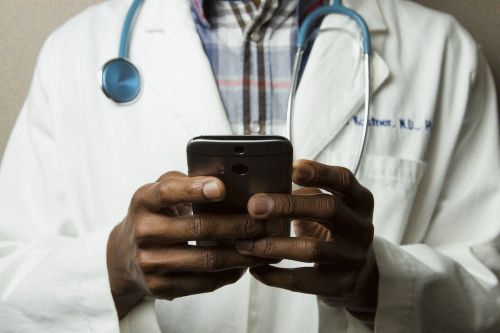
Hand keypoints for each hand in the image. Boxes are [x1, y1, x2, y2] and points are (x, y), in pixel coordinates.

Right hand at [107, 171, 278, 317]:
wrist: (123, 256)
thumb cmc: (153, 215)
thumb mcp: (159, 192)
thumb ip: (185, 182)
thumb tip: (227, 178)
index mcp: (143, 201)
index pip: (168, 192)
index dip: (195, 189)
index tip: (222, 187)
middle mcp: (143, 231)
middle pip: (199, 228)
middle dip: (239, 225)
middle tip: (267, 222)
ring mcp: (150, 262)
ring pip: (207, 260)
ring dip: (242, 253)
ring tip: (265, 244)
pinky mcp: (160, 287)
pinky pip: (203, 282)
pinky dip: (230, 273)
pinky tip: (246, 264)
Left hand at [236, 160, 376, 318]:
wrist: (359, 274)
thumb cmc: (332, 229)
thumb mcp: (328, 206)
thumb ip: (305, 192)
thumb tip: (261, 183)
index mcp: (359, 201)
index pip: (344, 180)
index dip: (320, 172)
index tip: (292, 168)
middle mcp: (362, 227)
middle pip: (329, 209)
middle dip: (288, 205)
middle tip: (254, 206)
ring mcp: (354, 257)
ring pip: (313, 249)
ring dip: (273, 245)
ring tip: (245, 242)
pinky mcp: (342, 285)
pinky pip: (304, 281)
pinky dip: (276, 275)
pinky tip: (255, 268)